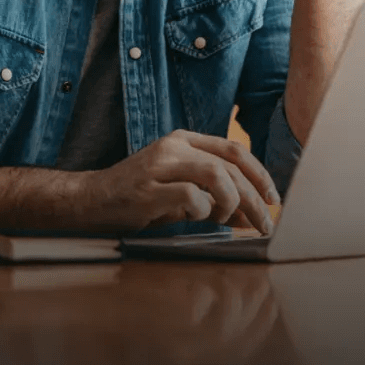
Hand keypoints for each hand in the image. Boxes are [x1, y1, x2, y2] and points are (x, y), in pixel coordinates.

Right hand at [83, 129, 279, 233]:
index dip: (259, 174)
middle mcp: (173, 146)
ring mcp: (159, 164)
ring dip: (232, 201)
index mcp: (183, 141)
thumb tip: (251, 216)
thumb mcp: (182, 196)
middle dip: (254, 197)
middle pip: (230, 165)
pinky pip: (191, 196)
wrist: (92, 200)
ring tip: (227, 219)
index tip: (272, 199)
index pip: (233, 149)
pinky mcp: (148, 188)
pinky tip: (196, 217)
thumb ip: (215, 201)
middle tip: (264, 223)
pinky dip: (203, 211)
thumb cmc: (139, 198)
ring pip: (216, 174)